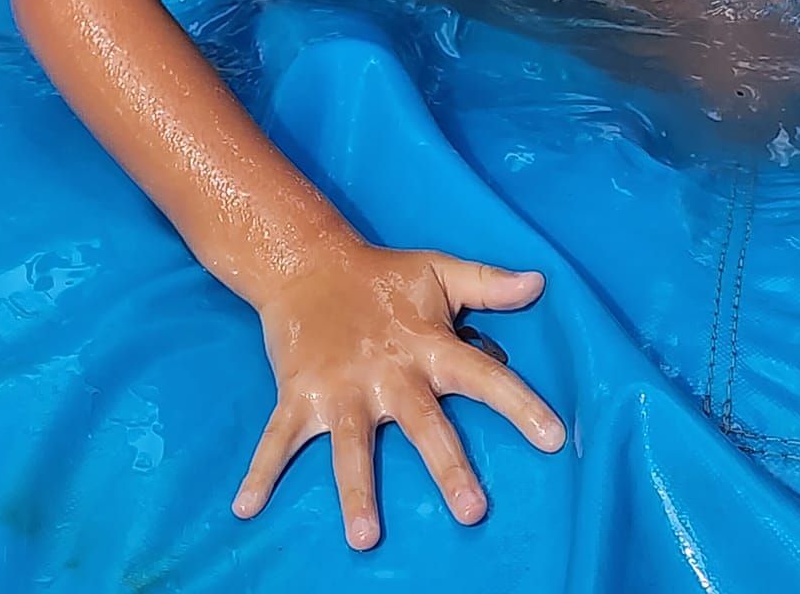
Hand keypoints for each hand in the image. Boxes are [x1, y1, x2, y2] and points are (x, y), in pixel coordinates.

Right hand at [232, 245, 564, 548]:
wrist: (307, 262)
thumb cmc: (382, 277)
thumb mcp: (438, 272)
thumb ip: (488, 285)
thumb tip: (539, 283)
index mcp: (427, 345)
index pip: (483, 376)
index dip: (519, 404)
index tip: (554, 438)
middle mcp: (388, 372)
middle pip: (423, 424)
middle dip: (447, 466)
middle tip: (472, 509)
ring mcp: (340, 388)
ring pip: (351, 446)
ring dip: (356, 490)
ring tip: (364, 537)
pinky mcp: (299, 395)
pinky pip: (278, 439)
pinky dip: (260, 472)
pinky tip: (245, 507)